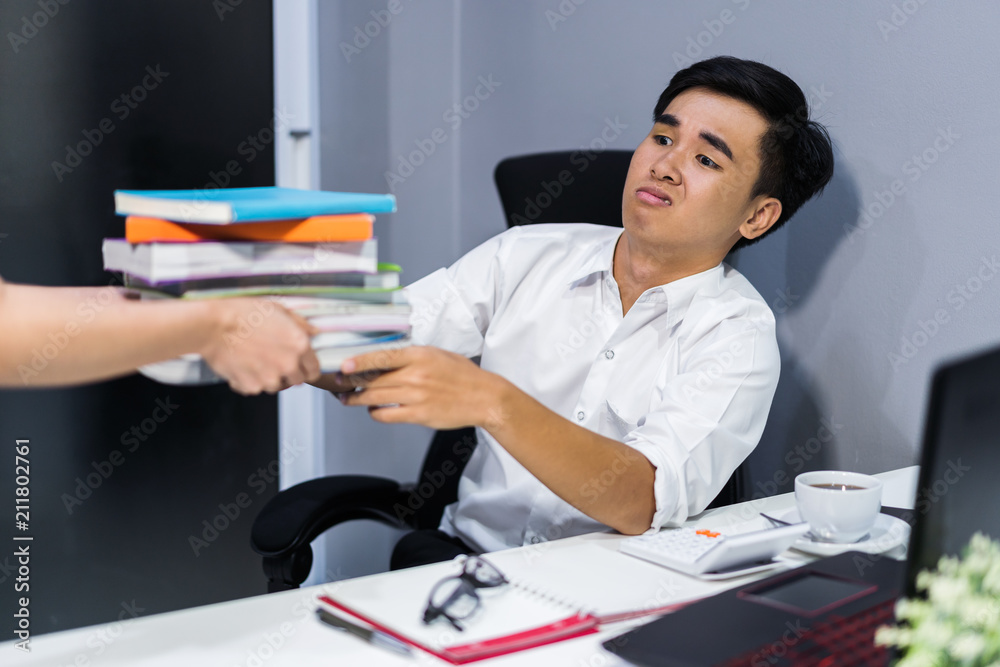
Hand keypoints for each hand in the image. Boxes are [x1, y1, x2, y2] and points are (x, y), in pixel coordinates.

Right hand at [200, 298, 320, 394]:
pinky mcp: (251, 386)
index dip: (307, 368)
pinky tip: (242, 364)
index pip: (314, 370)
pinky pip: (255, 388)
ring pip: (276, 386)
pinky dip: (249, 381)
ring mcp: (270, 378)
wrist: (213, 325)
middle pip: (297, 381)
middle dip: (288, 373)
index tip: (300, 366)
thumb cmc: (243, 313)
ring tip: (255, 360)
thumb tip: (314, 332)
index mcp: (299, 345)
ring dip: (269, 377)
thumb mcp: (278, 309)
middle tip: (273, 360)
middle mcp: (288, 364)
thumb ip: (300, 324)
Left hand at [336, 346, 505, 429]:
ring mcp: (416, 396)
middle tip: (339, 383)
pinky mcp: (418, 415)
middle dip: (351, 382)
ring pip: (375, 398)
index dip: (359, 362)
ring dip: (357, 399)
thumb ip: (412, 356)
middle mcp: (415, 375)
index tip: (342, 365)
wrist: (484, 397)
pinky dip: (376, 413)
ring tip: (348, 399)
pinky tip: (375, 410)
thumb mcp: (438, 354)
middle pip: (373, 379)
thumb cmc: (463, 375)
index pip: (382, 357)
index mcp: (419, 355)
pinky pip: (387, 415)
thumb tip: (386, 358)